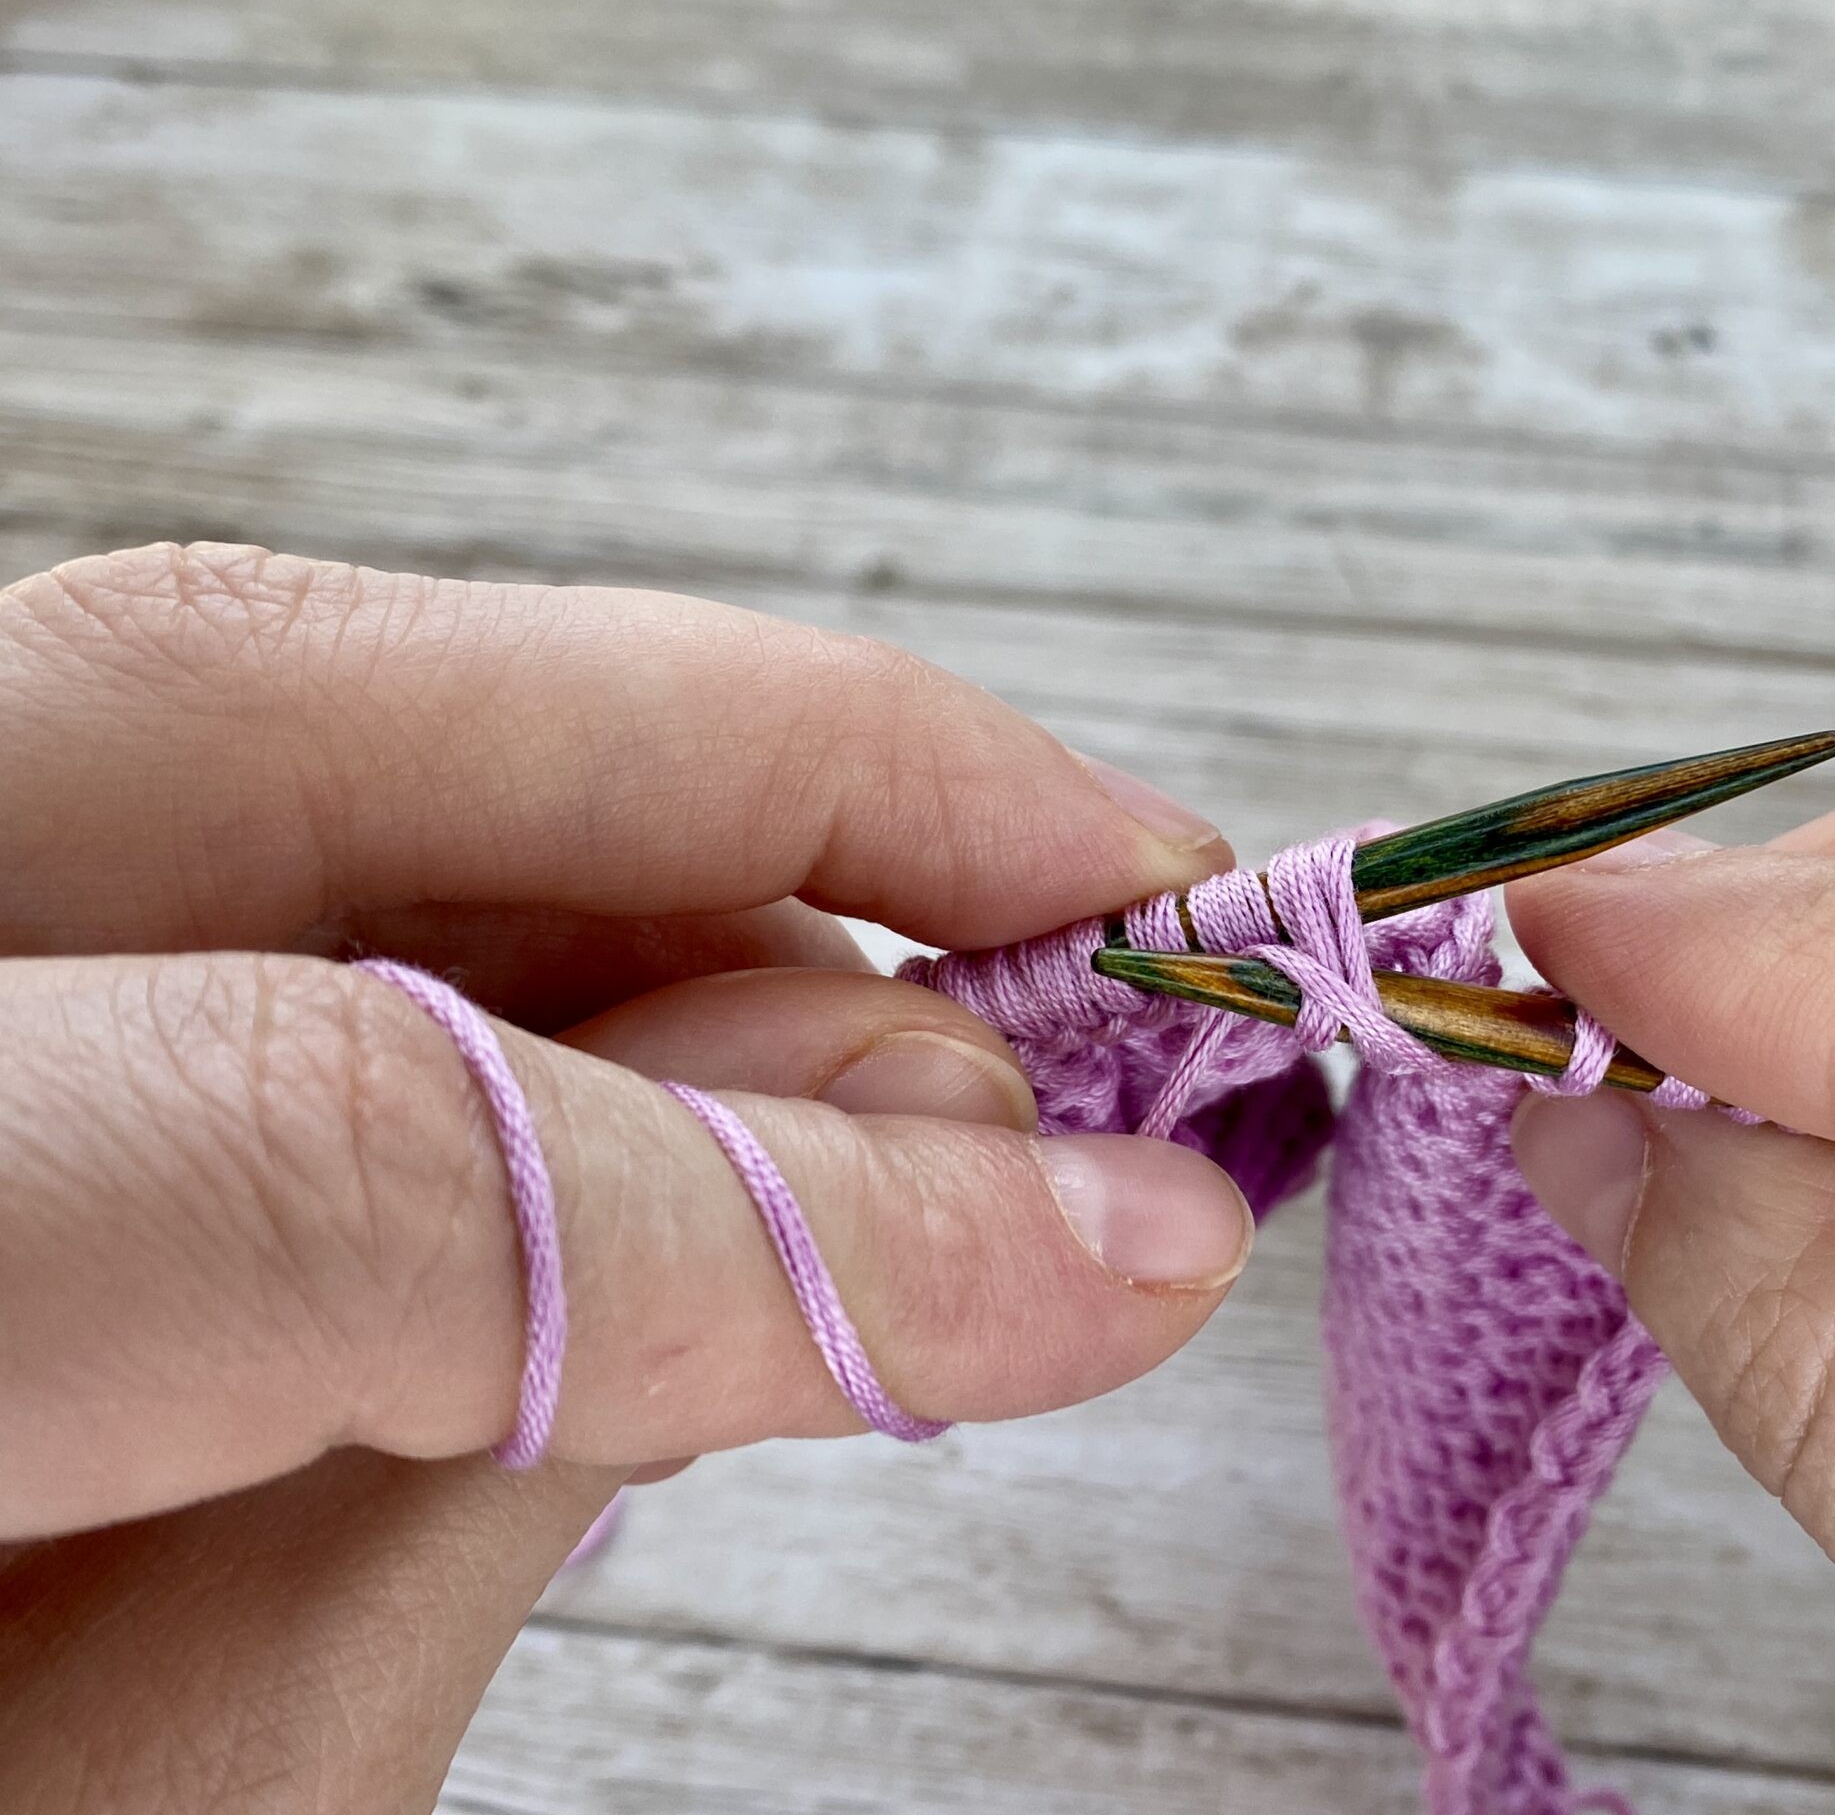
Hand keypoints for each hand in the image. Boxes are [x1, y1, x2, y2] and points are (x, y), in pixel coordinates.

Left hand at [0, 545, 1251, 1808]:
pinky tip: (707, 1037)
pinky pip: (234, 786)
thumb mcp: (148, 1805)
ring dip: (686, 834)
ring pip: (272, 690)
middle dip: (791, 779)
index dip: (790, 1202)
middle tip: (1117, 916)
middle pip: (277, 697)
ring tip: (941, 1024)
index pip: (312, 1143)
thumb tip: (950, 1180)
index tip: (1127, 1251)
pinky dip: (533, 886)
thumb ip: (516, 1463)